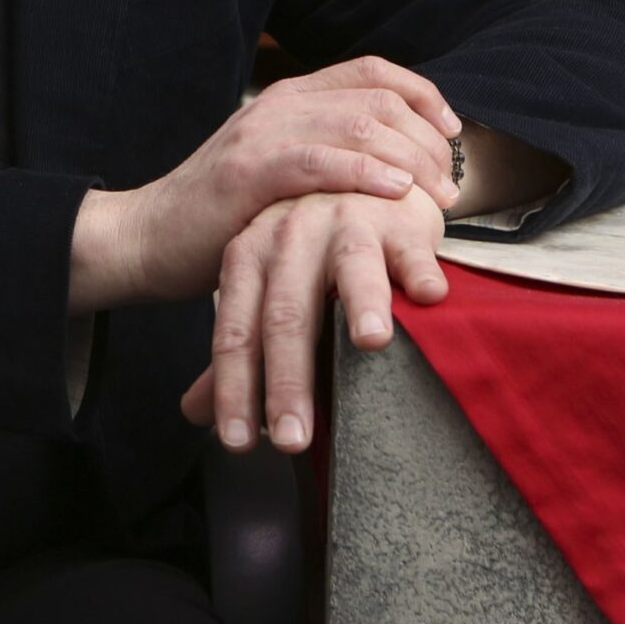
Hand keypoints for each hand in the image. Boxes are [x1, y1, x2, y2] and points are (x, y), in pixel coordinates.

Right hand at [96, 55, 461, 310]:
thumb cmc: (225, 215)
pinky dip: (364, 172)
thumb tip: (404, 168)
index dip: (424, 96)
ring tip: (434, 196)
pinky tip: (394, 192)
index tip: (453, 135)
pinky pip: (317, 160)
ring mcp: (261, 134)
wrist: (149, 237)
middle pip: (377, 98)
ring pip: (357, 123)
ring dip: (409, 158)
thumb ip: (330, 156)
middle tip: (448, 185)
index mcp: (291, 96)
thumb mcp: (283, 172)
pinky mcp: (246, 172)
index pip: (373, 71)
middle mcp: (280, 104)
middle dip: (427, 139)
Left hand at [175, 186, 451, 453]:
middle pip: (286, 312)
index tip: (237, 443)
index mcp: (249, 255)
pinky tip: (431, 297)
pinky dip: (419, 269)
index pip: (235, 330)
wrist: (358, 180)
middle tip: (294, 439)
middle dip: (288, 379)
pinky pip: (409, 246)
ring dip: (363, 302)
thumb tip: (194, 414)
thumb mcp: (269, 294)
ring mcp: (344, 220)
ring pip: (349, 266)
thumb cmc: (313, 255)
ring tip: (371, 342)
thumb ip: (241, 351)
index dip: (233, 387)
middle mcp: (289, 234)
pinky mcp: (395, 216)